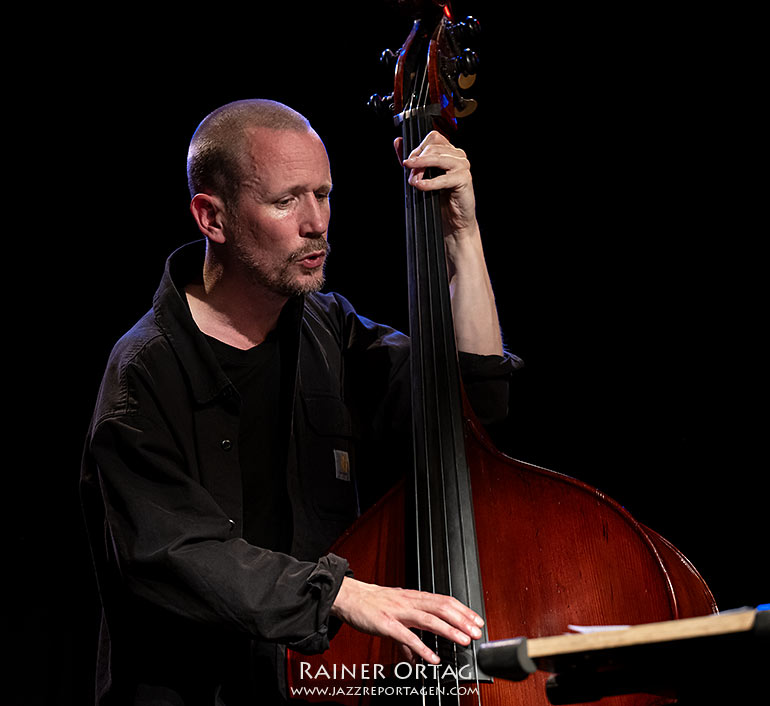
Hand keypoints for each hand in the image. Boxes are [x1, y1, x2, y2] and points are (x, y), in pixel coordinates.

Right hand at [330, 577, 483, 664]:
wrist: (348, 596)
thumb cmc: (371, 603)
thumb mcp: (394, 615)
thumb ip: (407, 636)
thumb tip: (416, 655)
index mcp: (413, 597)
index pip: (444, 600)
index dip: (463, 610)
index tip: (477, 620)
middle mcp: (409, 601)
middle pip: (442, 607)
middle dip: (462, 619)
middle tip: (477, 631)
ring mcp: (399, 612)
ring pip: (429, 619)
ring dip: (449, 630)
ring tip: (463, 640)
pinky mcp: (386, 623)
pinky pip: (406, 636)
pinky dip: (421, 647)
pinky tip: (432, 657)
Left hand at [394, 131, 477, 240]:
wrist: (454, 220)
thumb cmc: (440, 198)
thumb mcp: (422, 175)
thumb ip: (411, 159)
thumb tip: (398, 141)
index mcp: (449, 151)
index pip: (433, 138)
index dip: (418, 149)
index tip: (408, 162)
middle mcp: (457, 155)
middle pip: (433, 147)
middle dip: (417, 161)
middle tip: (409, 174)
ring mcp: (462, 166)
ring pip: (437, 158)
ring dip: (421, 169)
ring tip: (413, 181)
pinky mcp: (464, 179)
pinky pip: (444, 178)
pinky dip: (429, 183)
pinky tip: (420, 186)